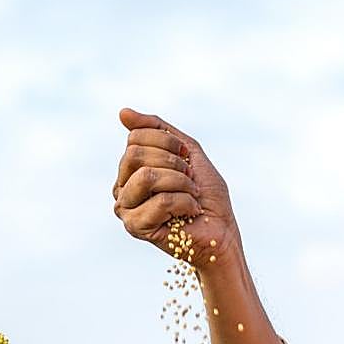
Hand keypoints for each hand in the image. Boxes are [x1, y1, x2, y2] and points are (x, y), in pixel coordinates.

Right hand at [112, 108, 239, 266]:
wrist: (222, 231)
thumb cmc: (206, 194)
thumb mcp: (187, 150)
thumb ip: (157, 129)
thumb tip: (122, 112)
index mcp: (131, 168)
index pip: (136, 137)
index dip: (169, 143)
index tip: (187, 161)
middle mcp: (122, 186)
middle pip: (135, 154)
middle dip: (173, 163)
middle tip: (189, 179)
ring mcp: (125, 208)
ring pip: (146, 176)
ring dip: (180, 183)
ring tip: (190, 195)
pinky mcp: (135, 227)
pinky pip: (160, 201)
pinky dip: (185, 203)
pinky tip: (189, 213)